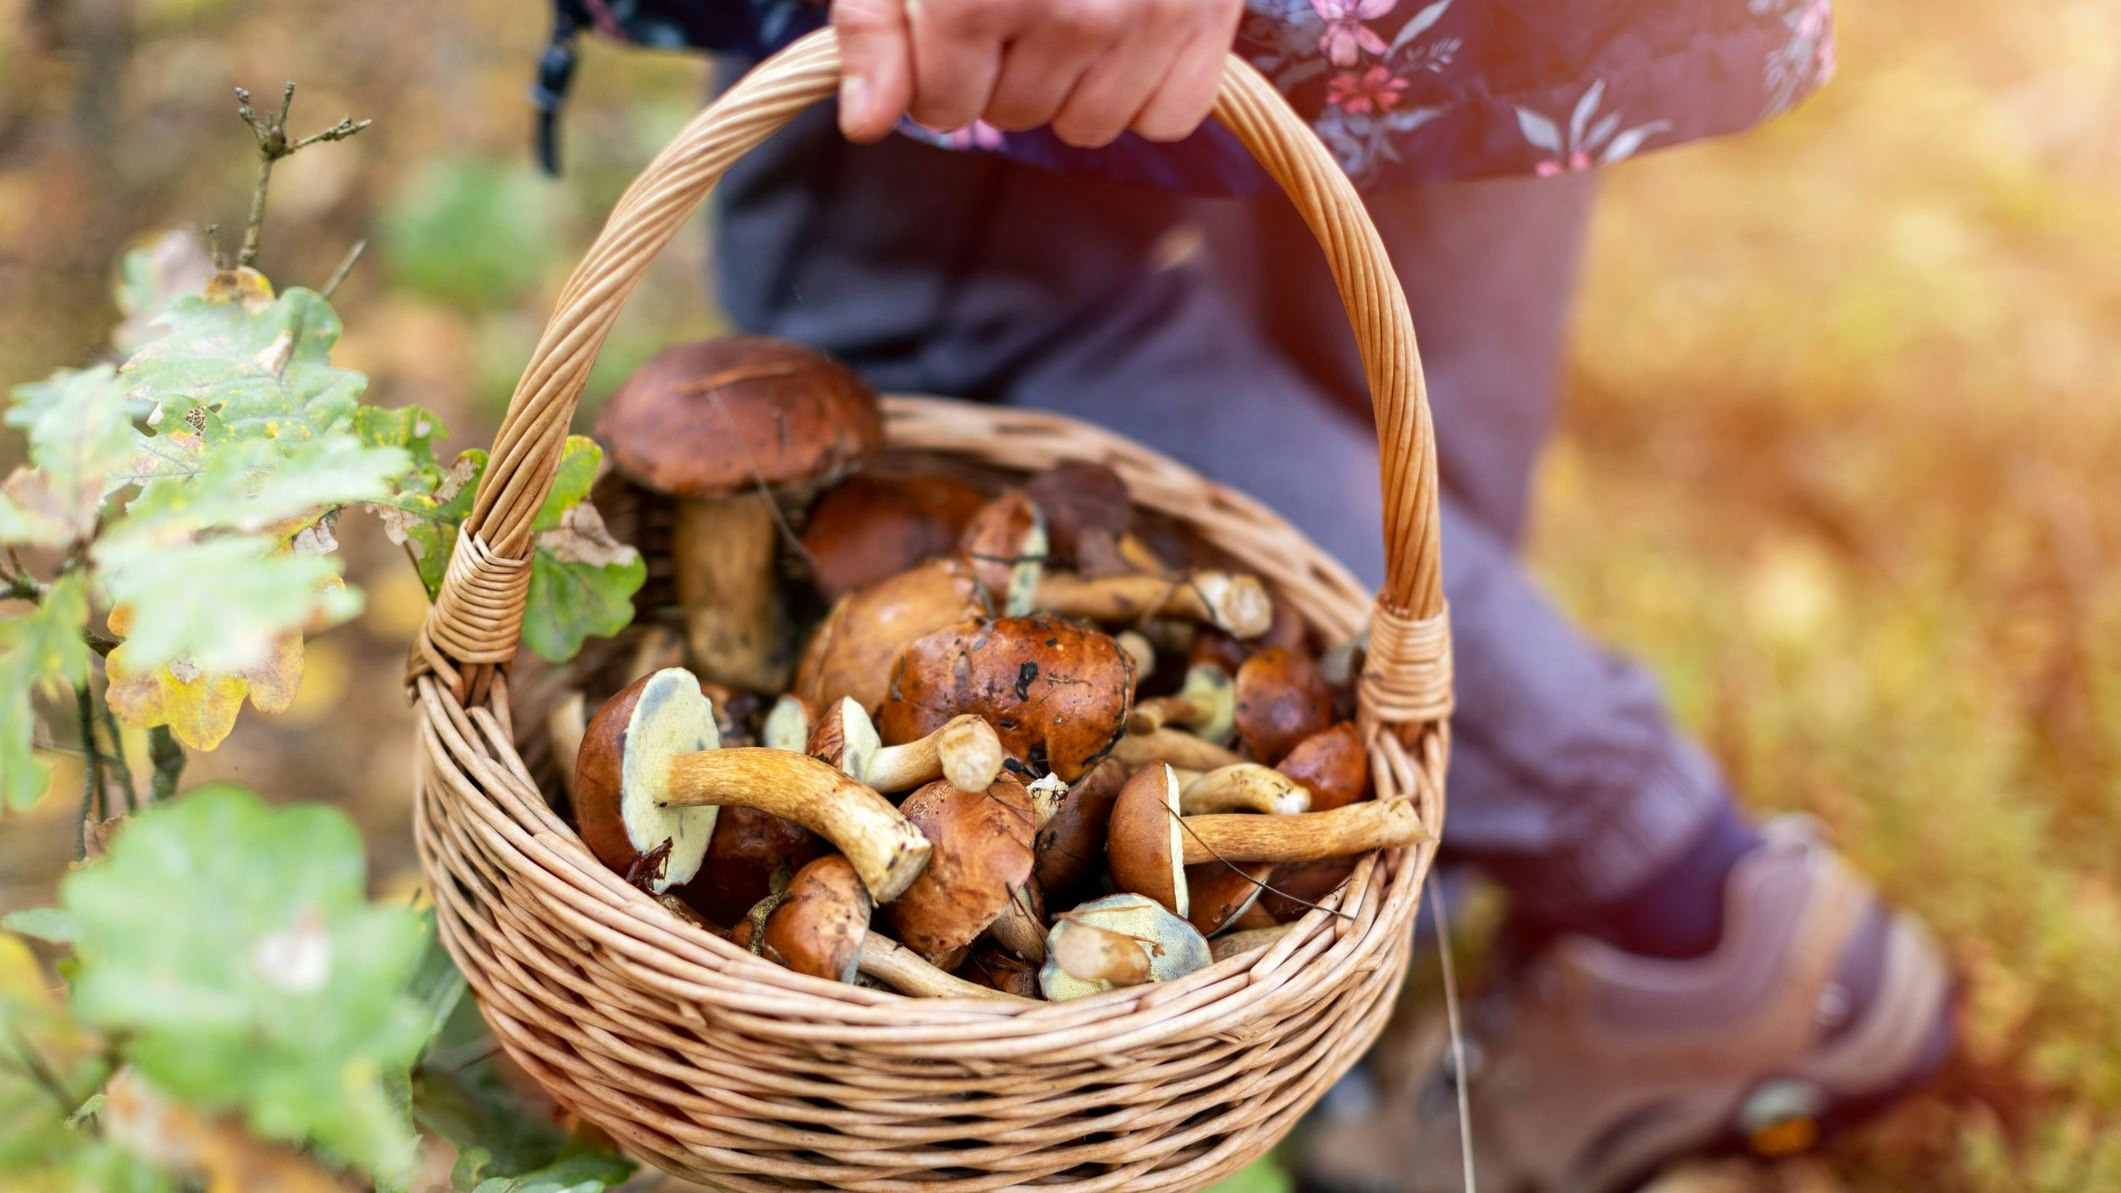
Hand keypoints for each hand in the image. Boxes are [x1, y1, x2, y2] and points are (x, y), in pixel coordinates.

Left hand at [832, 0, 1244, 148]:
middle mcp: (1071, 15)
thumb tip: (868, 120)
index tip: (951, 25)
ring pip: (1089, 127)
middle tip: (1018, 0)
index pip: (944, 108)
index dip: (936, 73)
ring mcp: (1147, 19)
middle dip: (1002, 72)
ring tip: (1072, 12)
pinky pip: (1168, 118)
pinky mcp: (1206, 18)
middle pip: (1014, 116)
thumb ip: (876, 24)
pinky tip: (1127, 36)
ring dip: (1072, 86)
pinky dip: (1145, 90)